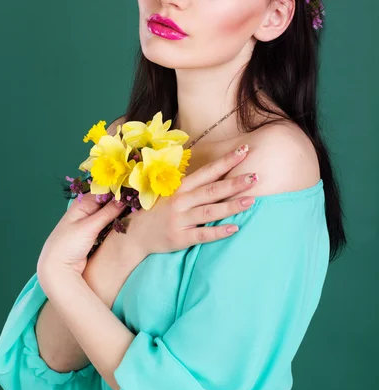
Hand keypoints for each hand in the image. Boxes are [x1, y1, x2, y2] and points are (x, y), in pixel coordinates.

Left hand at [37, 193, 127, 285]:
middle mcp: (87, 209)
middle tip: (138, 202)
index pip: (104, 191)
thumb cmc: (68, 244)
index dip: (118, 191)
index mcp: (82, 203)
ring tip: (136, 209)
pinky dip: (116, 222)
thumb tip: (124, 198)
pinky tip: (127, 221)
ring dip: (120, 213)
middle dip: (121, 201)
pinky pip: (109, 223)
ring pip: (110, 213)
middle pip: (108, 201)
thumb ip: (107, 212)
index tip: (135, 191)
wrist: (58, 268)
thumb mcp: (89, 227)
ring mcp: (91, 221)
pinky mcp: (95, 232)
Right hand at [120, 145, 257, 259]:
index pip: (208, 171)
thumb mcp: (171, 193)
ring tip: (252, 200)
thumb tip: (218, 173)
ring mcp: (180, 219)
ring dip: (231, 206)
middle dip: (235, 182)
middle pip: (212, 190)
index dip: (226, 161)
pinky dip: (218, 232)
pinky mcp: (180, 238)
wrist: (134, 235)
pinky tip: (234, 229)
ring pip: (210, 211)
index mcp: (181, 187)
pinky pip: (202, 234)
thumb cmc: (157, 210)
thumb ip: (192, 186)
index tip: (244, 151)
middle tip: (255, 176)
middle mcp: (181, 201)